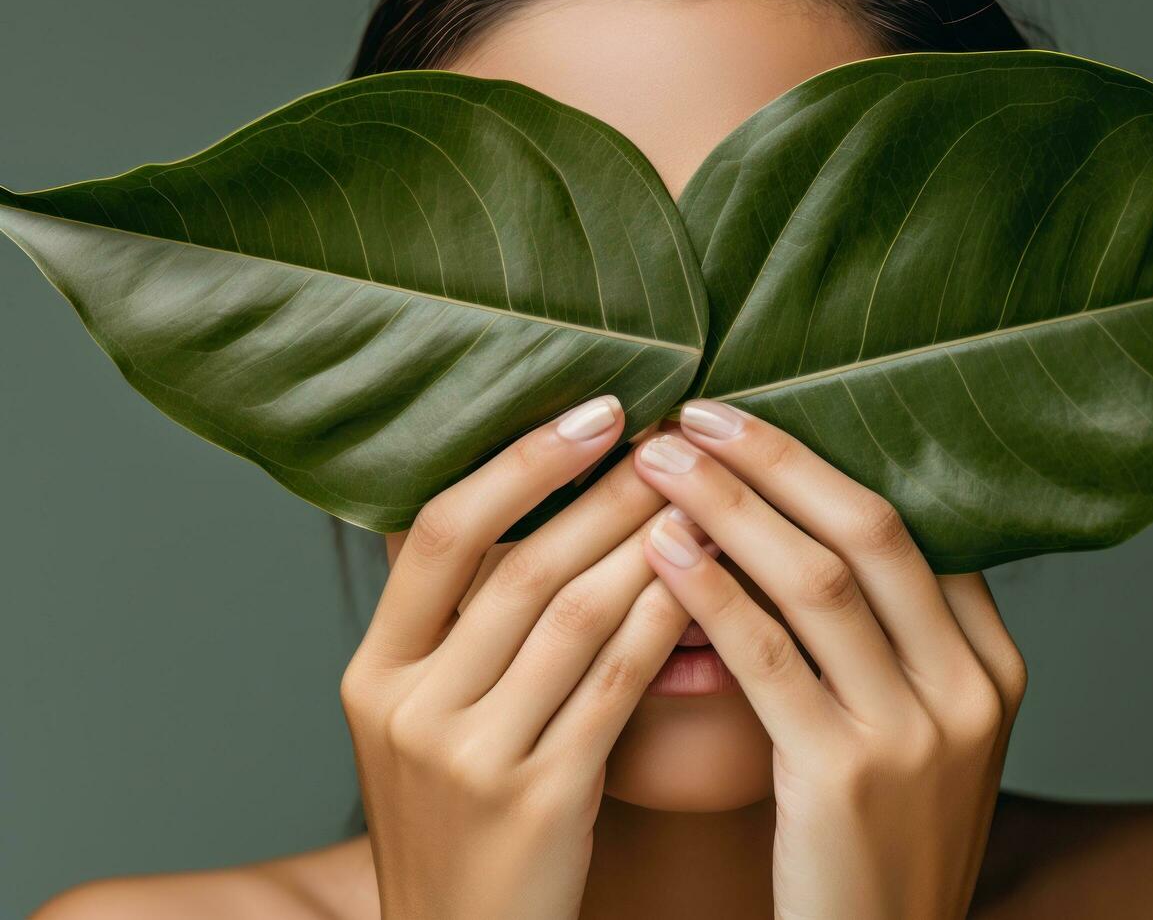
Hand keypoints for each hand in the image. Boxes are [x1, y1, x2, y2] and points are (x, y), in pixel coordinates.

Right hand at [340, 395, 698, 919]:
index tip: (596, 412)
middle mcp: (408, 707)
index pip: (437, 535)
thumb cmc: (460, 815)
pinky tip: (703, 581)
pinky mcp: (535, 800)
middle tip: (671, 442)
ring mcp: (468, 757)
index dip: (519, 463)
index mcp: (374, 673)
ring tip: (700, 496)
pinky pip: (613, 685)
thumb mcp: (423, 720)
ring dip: (645, 547)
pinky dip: (663, 623)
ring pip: (573, 618)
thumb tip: (540, 504)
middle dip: (605, 496)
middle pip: (519, 568)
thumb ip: (459, 626)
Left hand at [635, 402, 1026, 919]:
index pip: (912, 527)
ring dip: (731, 508)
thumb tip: (795, 529)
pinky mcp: (846, 779)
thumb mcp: (917, 733)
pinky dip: (709, 592)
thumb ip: (887, 640)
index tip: (746, 418)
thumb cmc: (877, 839)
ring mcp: (917, 733)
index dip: (820, 463)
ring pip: (819, 581)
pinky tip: (658, 547)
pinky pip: (768, 659)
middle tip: (697, 412)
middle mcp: (969, 686)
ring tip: (661, 460)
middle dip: (778, 459)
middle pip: (872, 530)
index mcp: (991, 663)